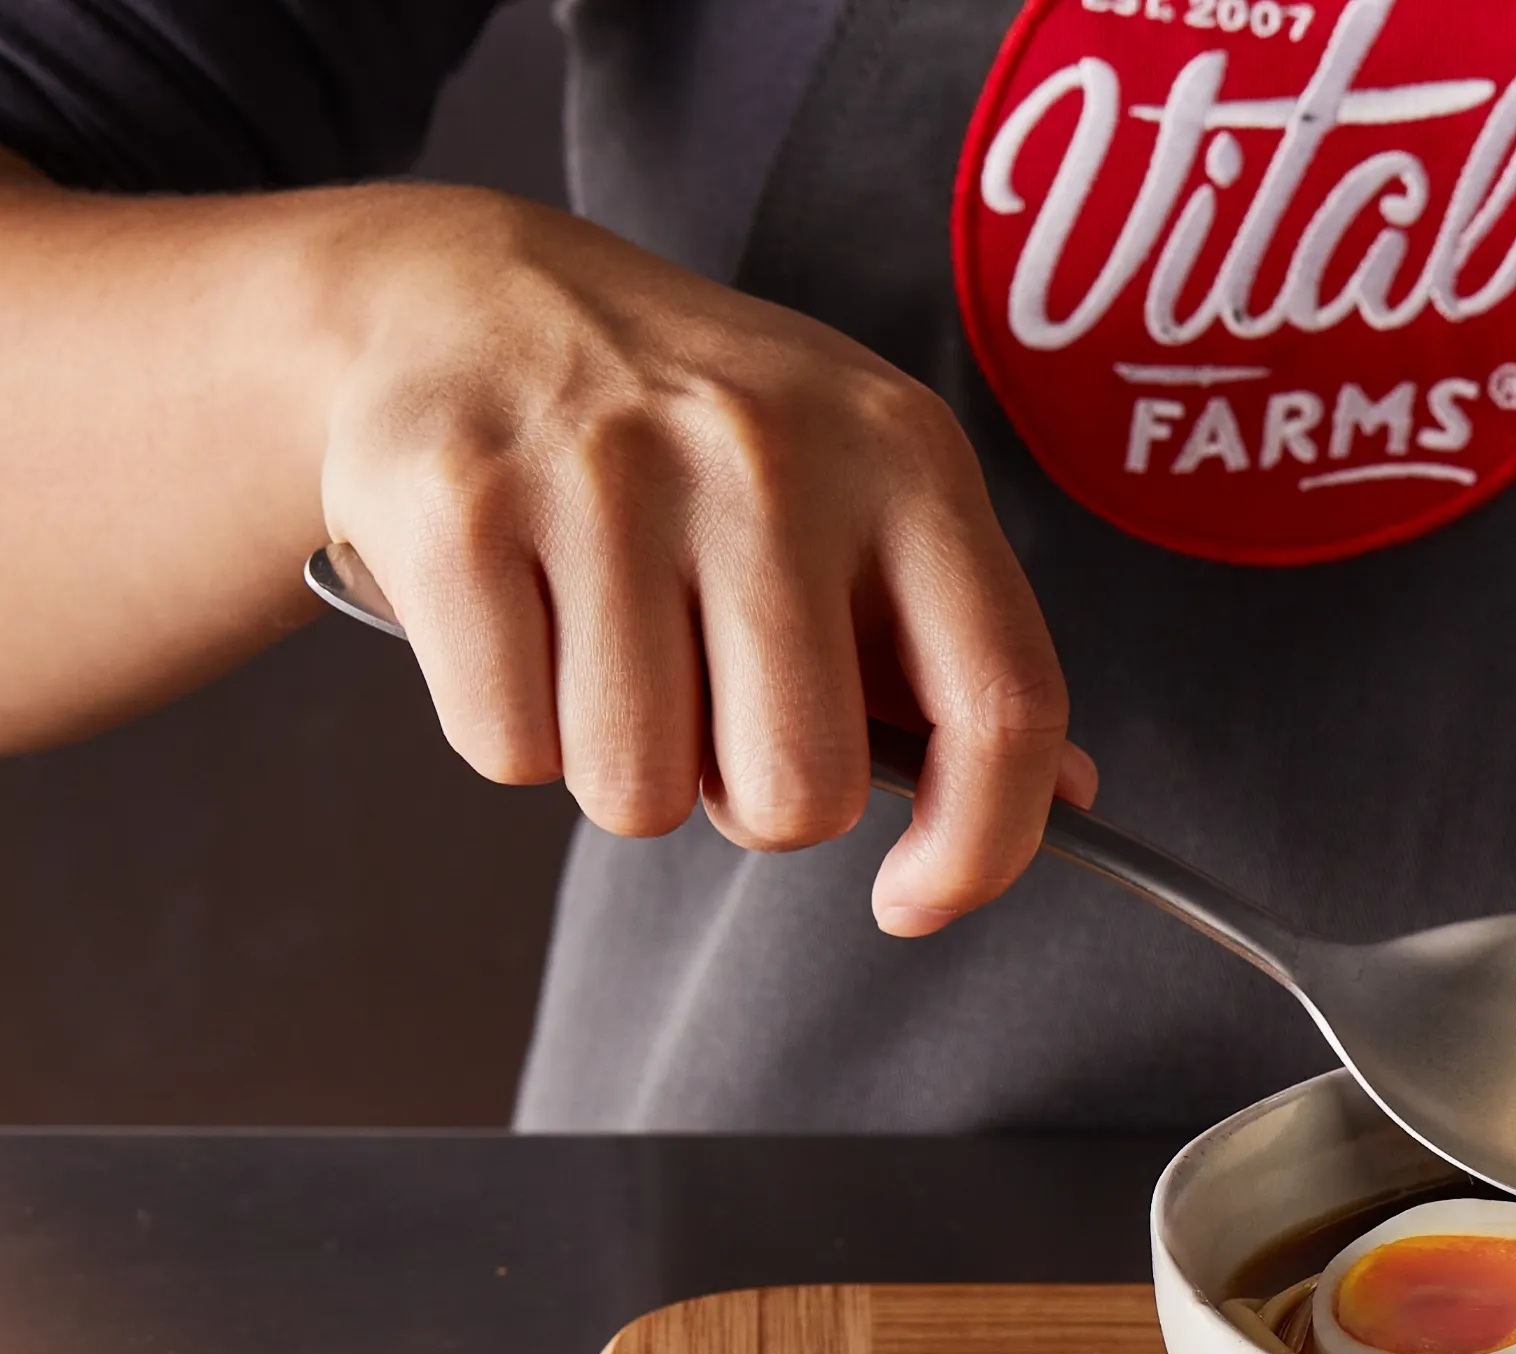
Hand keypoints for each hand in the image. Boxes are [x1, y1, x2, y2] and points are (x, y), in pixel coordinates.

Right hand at [313, 192, 1092, 933]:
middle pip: (801, 793)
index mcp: (904, 454)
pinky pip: (510, 751)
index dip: (981, 845)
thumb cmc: (683, 418)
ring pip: (640, 794)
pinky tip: (519, 616)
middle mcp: (768, 455)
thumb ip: (952, 641)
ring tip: (607, 642)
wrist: (457, 293)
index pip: (1002, 705)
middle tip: (710, 702)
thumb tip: (1059, 789)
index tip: (918, 898)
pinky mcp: (460, 508)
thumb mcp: (857, 478)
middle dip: (750, 800)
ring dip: (623, 766)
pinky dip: (512, 724)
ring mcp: (606, 475)